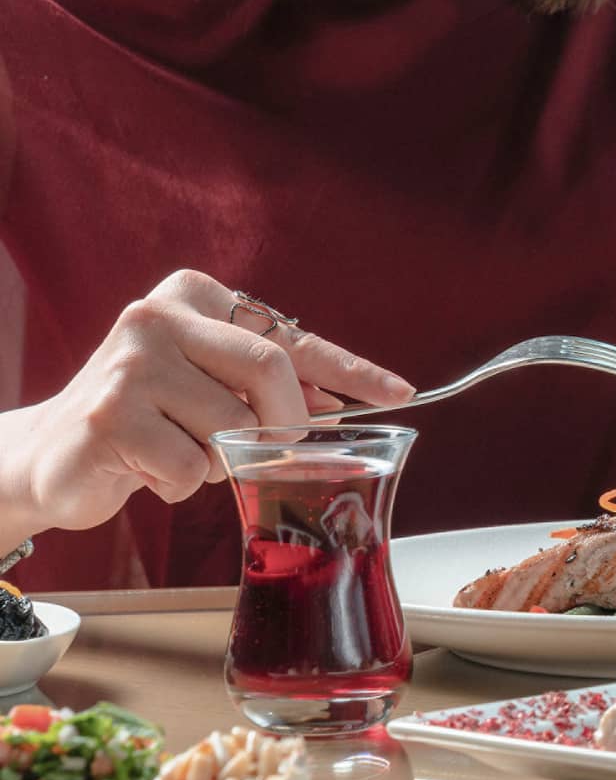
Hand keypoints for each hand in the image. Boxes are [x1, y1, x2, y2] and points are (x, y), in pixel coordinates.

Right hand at [14, 269, 413, 534]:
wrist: (52, 453)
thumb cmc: (148, 417)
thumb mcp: (209, 386)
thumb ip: (265, 385)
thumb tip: (336, 406)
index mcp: (193, 294)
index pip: (289, 337)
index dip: (350, 370)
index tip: (400, 392)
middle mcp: (157, 316)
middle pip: (269, 371)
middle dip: (285, 424)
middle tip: (273, 450)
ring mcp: (131, 364)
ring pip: (231, 429)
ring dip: (220, 461)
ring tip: (177, 451)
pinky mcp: (111, 415)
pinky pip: (192, 467)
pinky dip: (183, 484)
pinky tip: (147, 469)